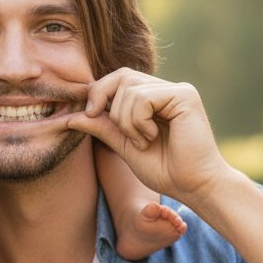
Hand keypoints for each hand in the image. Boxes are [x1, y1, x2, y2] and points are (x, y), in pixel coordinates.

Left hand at [66, 68, 232, 206]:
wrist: (193, 186)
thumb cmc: (164, 170)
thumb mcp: (124, 145)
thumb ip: (102, 127)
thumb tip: (69, 116)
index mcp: (154, 97)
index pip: (118, 78)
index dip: (98, 93)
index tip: (88, 116)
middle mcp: (166, 89)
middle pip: (121, 76)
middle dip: (108, 104)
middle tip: (119, 133)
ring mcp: (177, 90)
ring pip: (129, 89)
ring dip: (126, 121)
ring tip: (143, 142)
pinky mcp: (184, 95)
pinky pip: (144, 97)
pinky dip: (138, 121)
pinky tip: (152, 137)